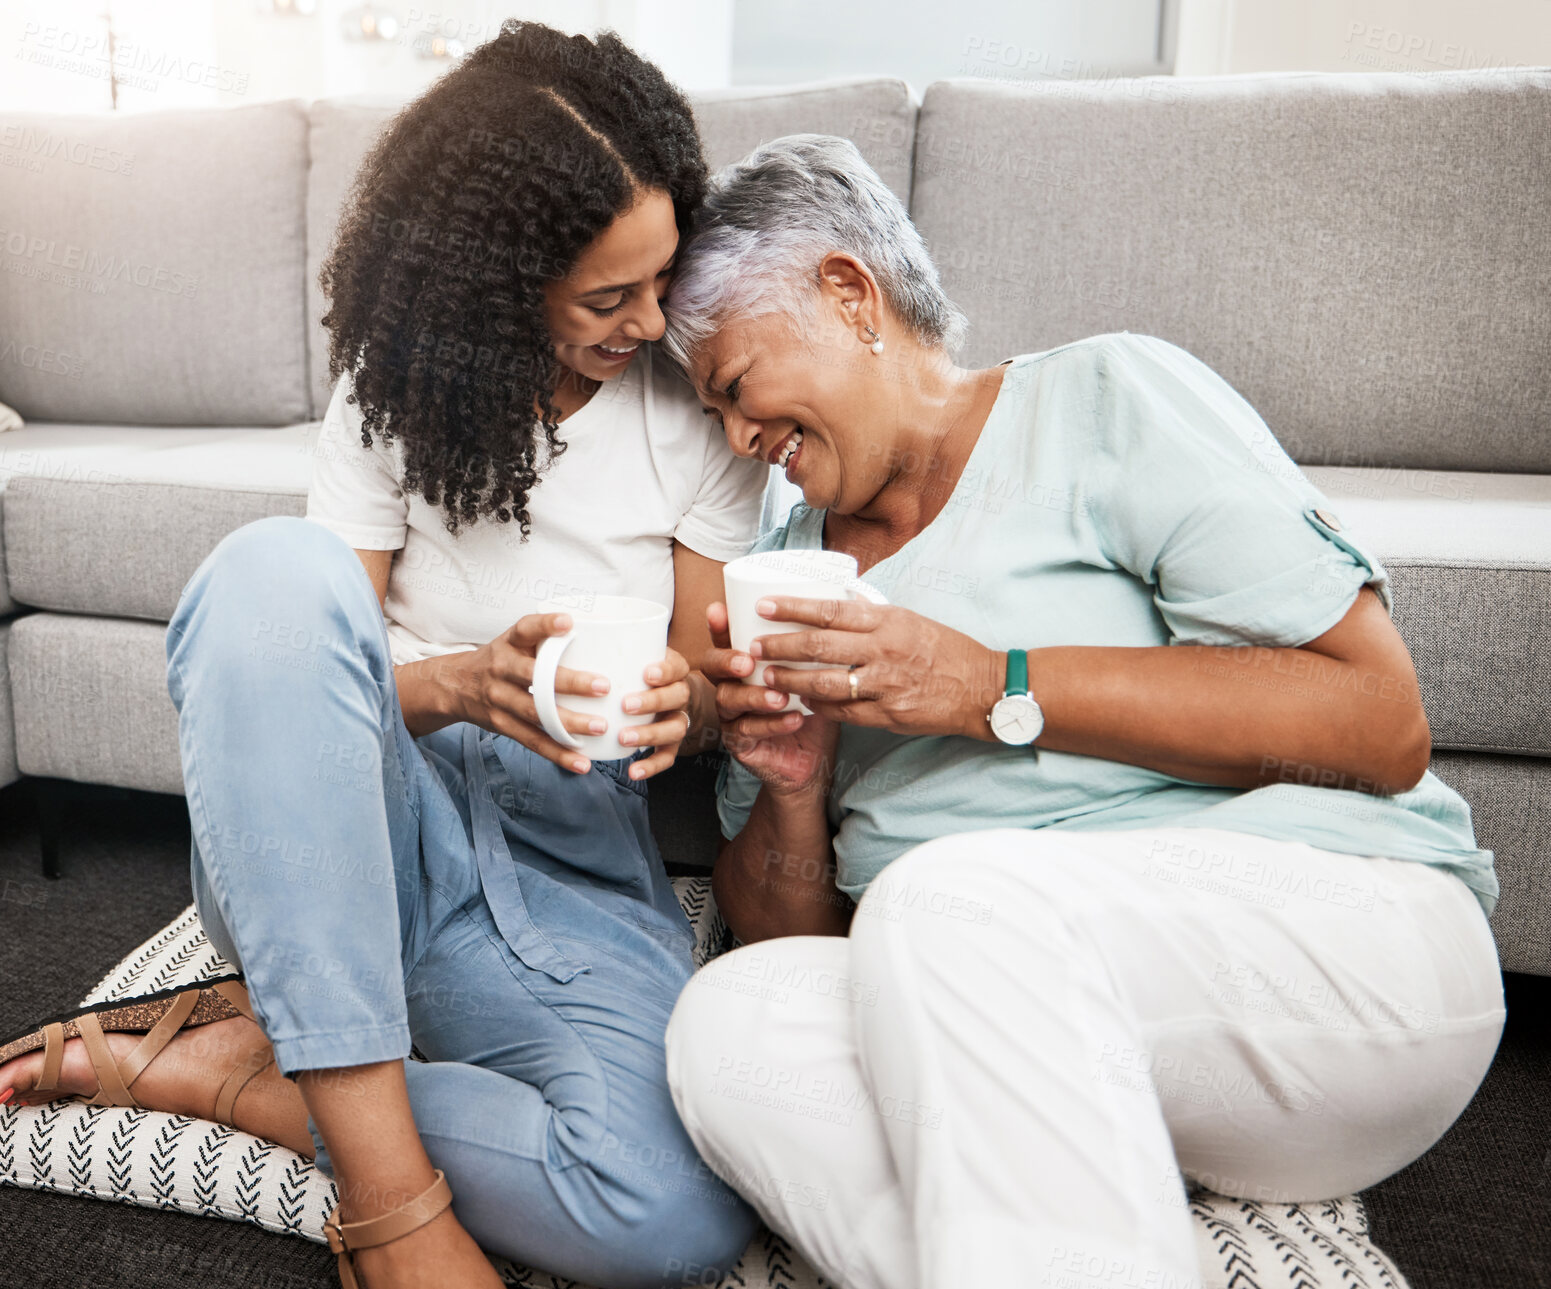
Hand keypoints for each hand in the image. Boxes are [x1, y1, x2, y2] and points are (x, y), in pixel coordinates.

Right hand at [439, 612, 609, 773]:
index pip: (525, 629)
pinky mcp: (502, 724)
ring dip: (569, 723)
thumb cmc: (500, 660)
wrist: (453, 685)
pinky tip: (582, 762)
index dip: (545, 624)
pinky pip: (532, 741)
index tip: (568, 622)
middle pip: (535, 676)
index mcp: (509, 643)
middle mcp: (502, 669)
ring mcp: (500, 699)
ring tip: (599, 727)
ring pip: (535, 713)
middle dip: (570, 683)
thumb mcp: (513, 642)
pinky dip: (558, 753)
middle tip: (603, 686)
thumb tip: (600, 640)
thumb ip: (544, 641)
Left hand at [615, 648, 692, 780]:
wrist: (668, 693)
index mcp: (673, 668)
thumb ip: (610, 644)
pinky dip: (652, 765)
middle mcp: (680, 693)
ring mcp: (677, 718)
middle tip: (626, 705)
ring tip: (624, 738)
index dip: (665, 670)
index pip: (676, 666)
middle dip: (653, 701)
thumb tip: (566, 626)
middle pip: (677, 697)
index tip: (646, 673)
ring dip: (650, 735)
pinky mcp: (671, 743)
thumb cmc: (638, 669)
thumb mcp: (634, 652)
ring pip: (674, 728)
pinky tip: (633, 771)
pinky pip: (667, 756)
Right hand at [704, 601, 838, 796]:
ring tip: (780, 695)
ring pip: (727, 700)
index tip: (720, 610)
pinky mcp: (740, 743)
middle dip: (726, 660)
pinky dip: (772, 724)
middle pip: (712, 667)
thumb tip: (847, 596)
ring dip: (753, 696)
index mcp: (744, 660)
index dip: (718, 625)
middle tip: (748, 661)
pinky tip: (794, 718)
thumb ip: (820, 639)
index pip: (724, 638)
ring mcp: (732, 715)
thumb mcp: (817, 669)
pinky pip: (747, 731)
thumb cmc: (812, 706)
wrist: (813, 757)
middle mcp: (731, 684)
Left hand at [750, 597, 1003, 740]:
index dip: (792, 609)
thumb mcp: (910, 620)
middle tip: (754, 647)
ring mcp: (884, 685)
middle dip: (780, 646)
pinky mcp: (887, 715)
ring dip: (791, 681)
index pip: (830, 610)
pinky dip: (819, 707)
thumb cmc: (946, 650)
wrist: (982, 688)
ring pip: (824, 683)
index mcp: (887, 621)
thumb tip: (837, 605)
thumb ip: (873, 616)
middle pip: (819, 647)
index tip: (764, 607)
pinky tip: (803, 702)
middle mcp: (883, 651)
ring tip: (767, 677)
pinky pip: (843, 711)